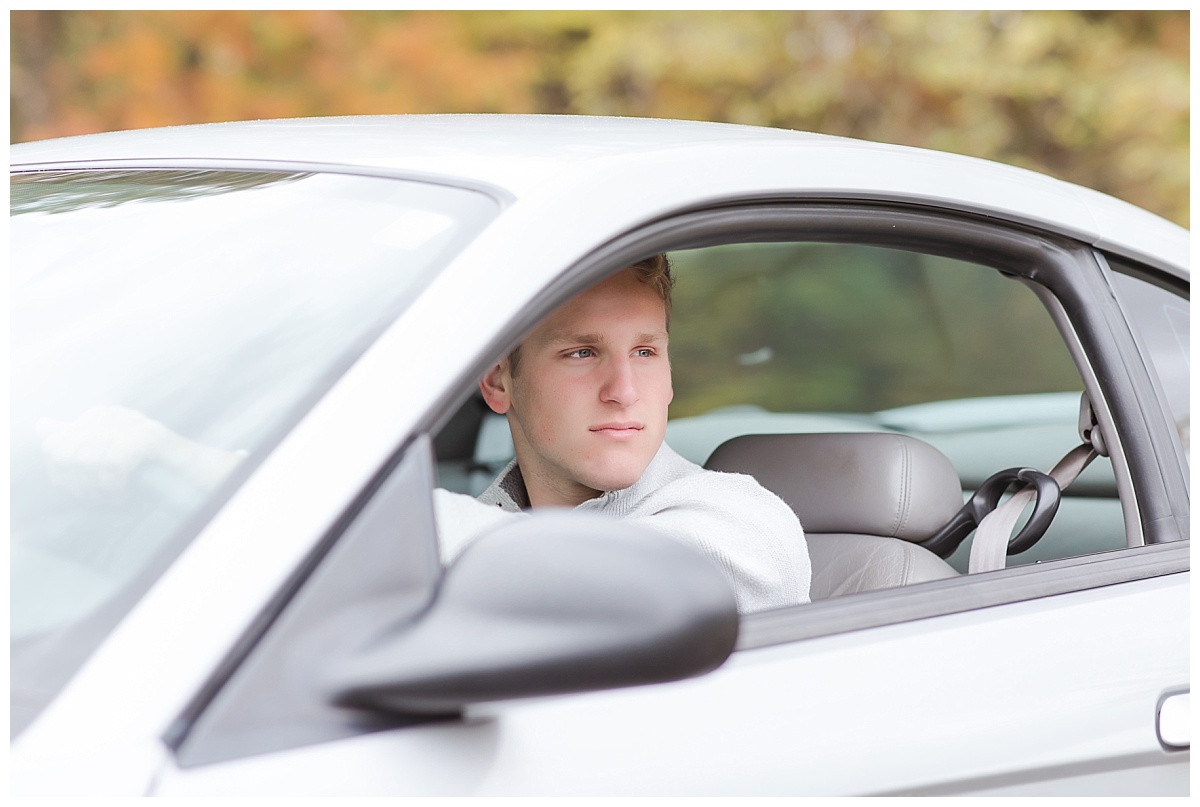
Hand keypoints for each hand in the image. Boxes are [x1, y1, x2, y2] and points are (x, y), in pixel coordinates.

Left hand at [35, 405, 240, 496]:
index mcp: (99, 416)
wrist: (195, 480)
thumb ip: (74, 445)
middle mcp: (113, 413)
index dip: (66, 479)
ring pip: (86, 458)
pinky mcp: (150, 435)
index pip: (54, 449)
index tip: (90, 492)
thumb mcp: (105, 464)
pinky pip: (112, 462)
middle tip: (105, 497)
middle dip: (82, 485)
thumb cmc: (151, 476)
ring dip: (100, 488)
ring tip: (118, 494)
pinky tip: (126, 490)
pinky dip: (115, 484)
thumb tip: (43, 427)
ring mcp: (133, 421)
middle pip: (67, 455)